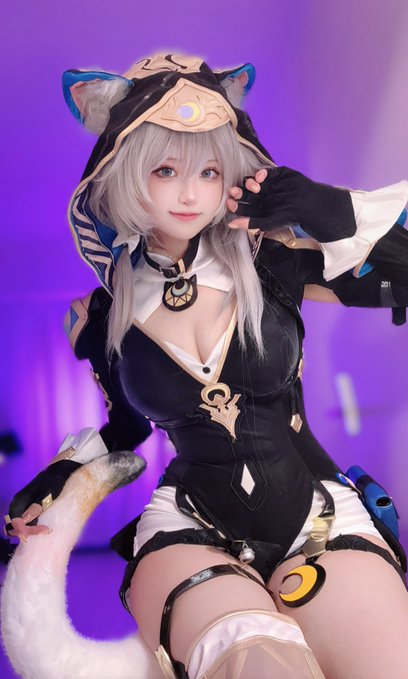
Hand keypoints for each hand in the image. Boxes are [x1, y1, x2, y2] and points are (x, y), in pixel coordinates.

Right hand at [5, 460, 80, 540]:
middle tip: (46, 531)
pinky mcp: (28, 511)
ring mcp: (22, 509)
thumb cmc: (54, 481)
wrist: (58, 473)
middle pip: (14, 527)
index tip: (43, 530)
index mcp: (19, 501)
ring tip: (47, 529)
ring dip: (30, 531)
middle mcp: (17, 506)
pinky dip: (33, 528)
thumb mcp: (48, 492)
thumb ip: (37, 505)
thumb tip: (25, 520)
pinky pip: (26, 524)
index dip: (25, 530)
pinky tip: (45, 526)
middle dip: (27, 532)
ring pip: (19, 527)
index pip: (15, 522)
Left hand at [227, 166, 355, 242]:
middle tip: (234, 192)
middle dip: (239, 192)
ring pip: (253, 182)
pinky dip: (260, 173)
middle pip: (245, 193)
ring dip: (249, 183)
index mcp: (259, 209)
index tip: (230, 203)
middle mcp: (262, 197)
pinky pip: (265, 172)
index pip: (243, 206)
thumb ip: (251, 223)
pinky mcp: (277, 175)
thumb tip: (231, 225)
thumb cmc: (290, 217)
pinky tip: (260, 177)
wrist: (311, 205)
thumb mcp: (269, 222)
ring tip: (254, 186)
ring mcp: (269, 185)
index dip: (235, 205)